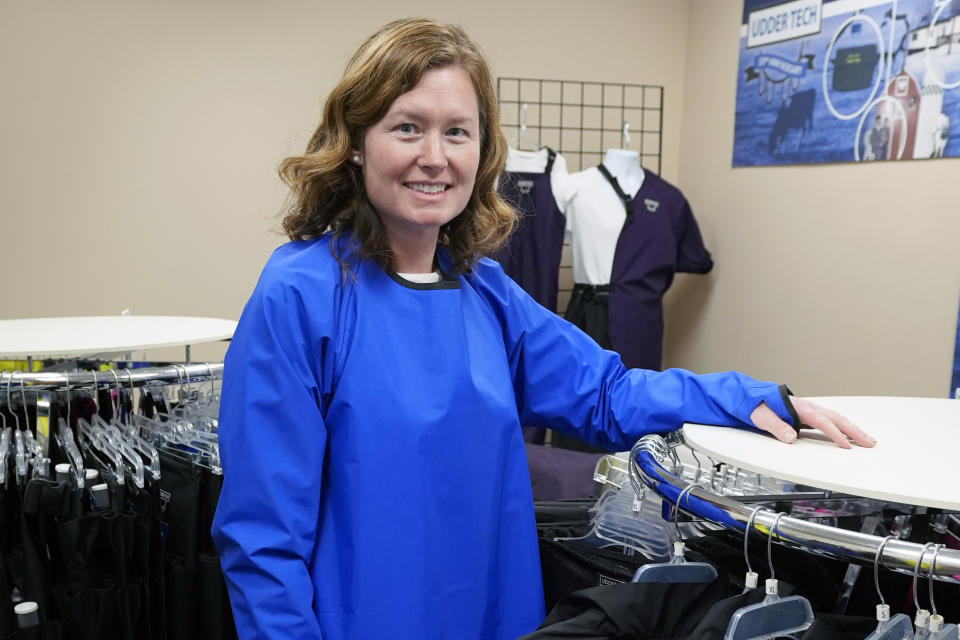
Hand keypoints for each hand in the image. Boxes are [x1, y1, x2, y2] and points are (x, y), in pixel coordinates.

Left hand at [749, 396, 875, 448]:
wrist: (750, 396)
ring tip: (868, 440)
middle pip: (836, 418)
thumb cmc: (755, 405)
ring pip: (836, 419)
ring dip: (853, 429)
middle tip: (871, 443)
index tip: (847, 446)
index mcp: (798, 407)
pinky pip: (830, 421)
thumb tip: (791, 438)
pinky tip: (850, 436)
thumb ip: (775, 426)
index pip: (822, 421)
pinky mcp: (807, 415)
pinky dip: (843, 428)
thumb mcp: (761, 416)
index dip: (835, 434)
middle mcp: (807, 407)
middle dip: (855, 431)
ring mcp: (809, 410)